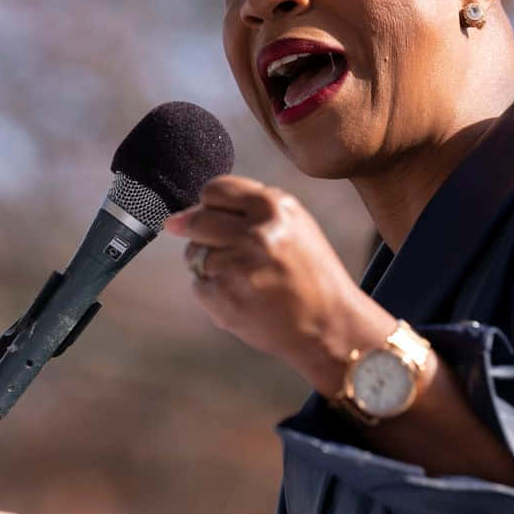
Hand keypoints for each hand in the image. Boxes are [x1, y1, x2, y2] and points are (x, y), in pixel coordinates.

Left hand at [165, 175, 397, 394]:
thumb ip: (247, 211)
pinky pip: (198, 285)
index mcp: (275, 207)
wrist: (329, 324)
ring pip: (194, 254)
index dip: (210, 203)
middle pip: (197, 220)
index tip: (213, 215)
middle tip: (223, 251)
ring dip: (209, 265)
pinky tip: (243, 297)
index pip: (216, 189)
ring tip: (244, 277)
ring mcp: (237, 265)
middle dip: (199, 233)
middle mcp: (255, 232)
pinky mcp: (224, 295)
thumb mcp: (293, 226)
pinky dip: (214, 292)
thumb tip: (183, 215)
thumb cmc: (311, 274)